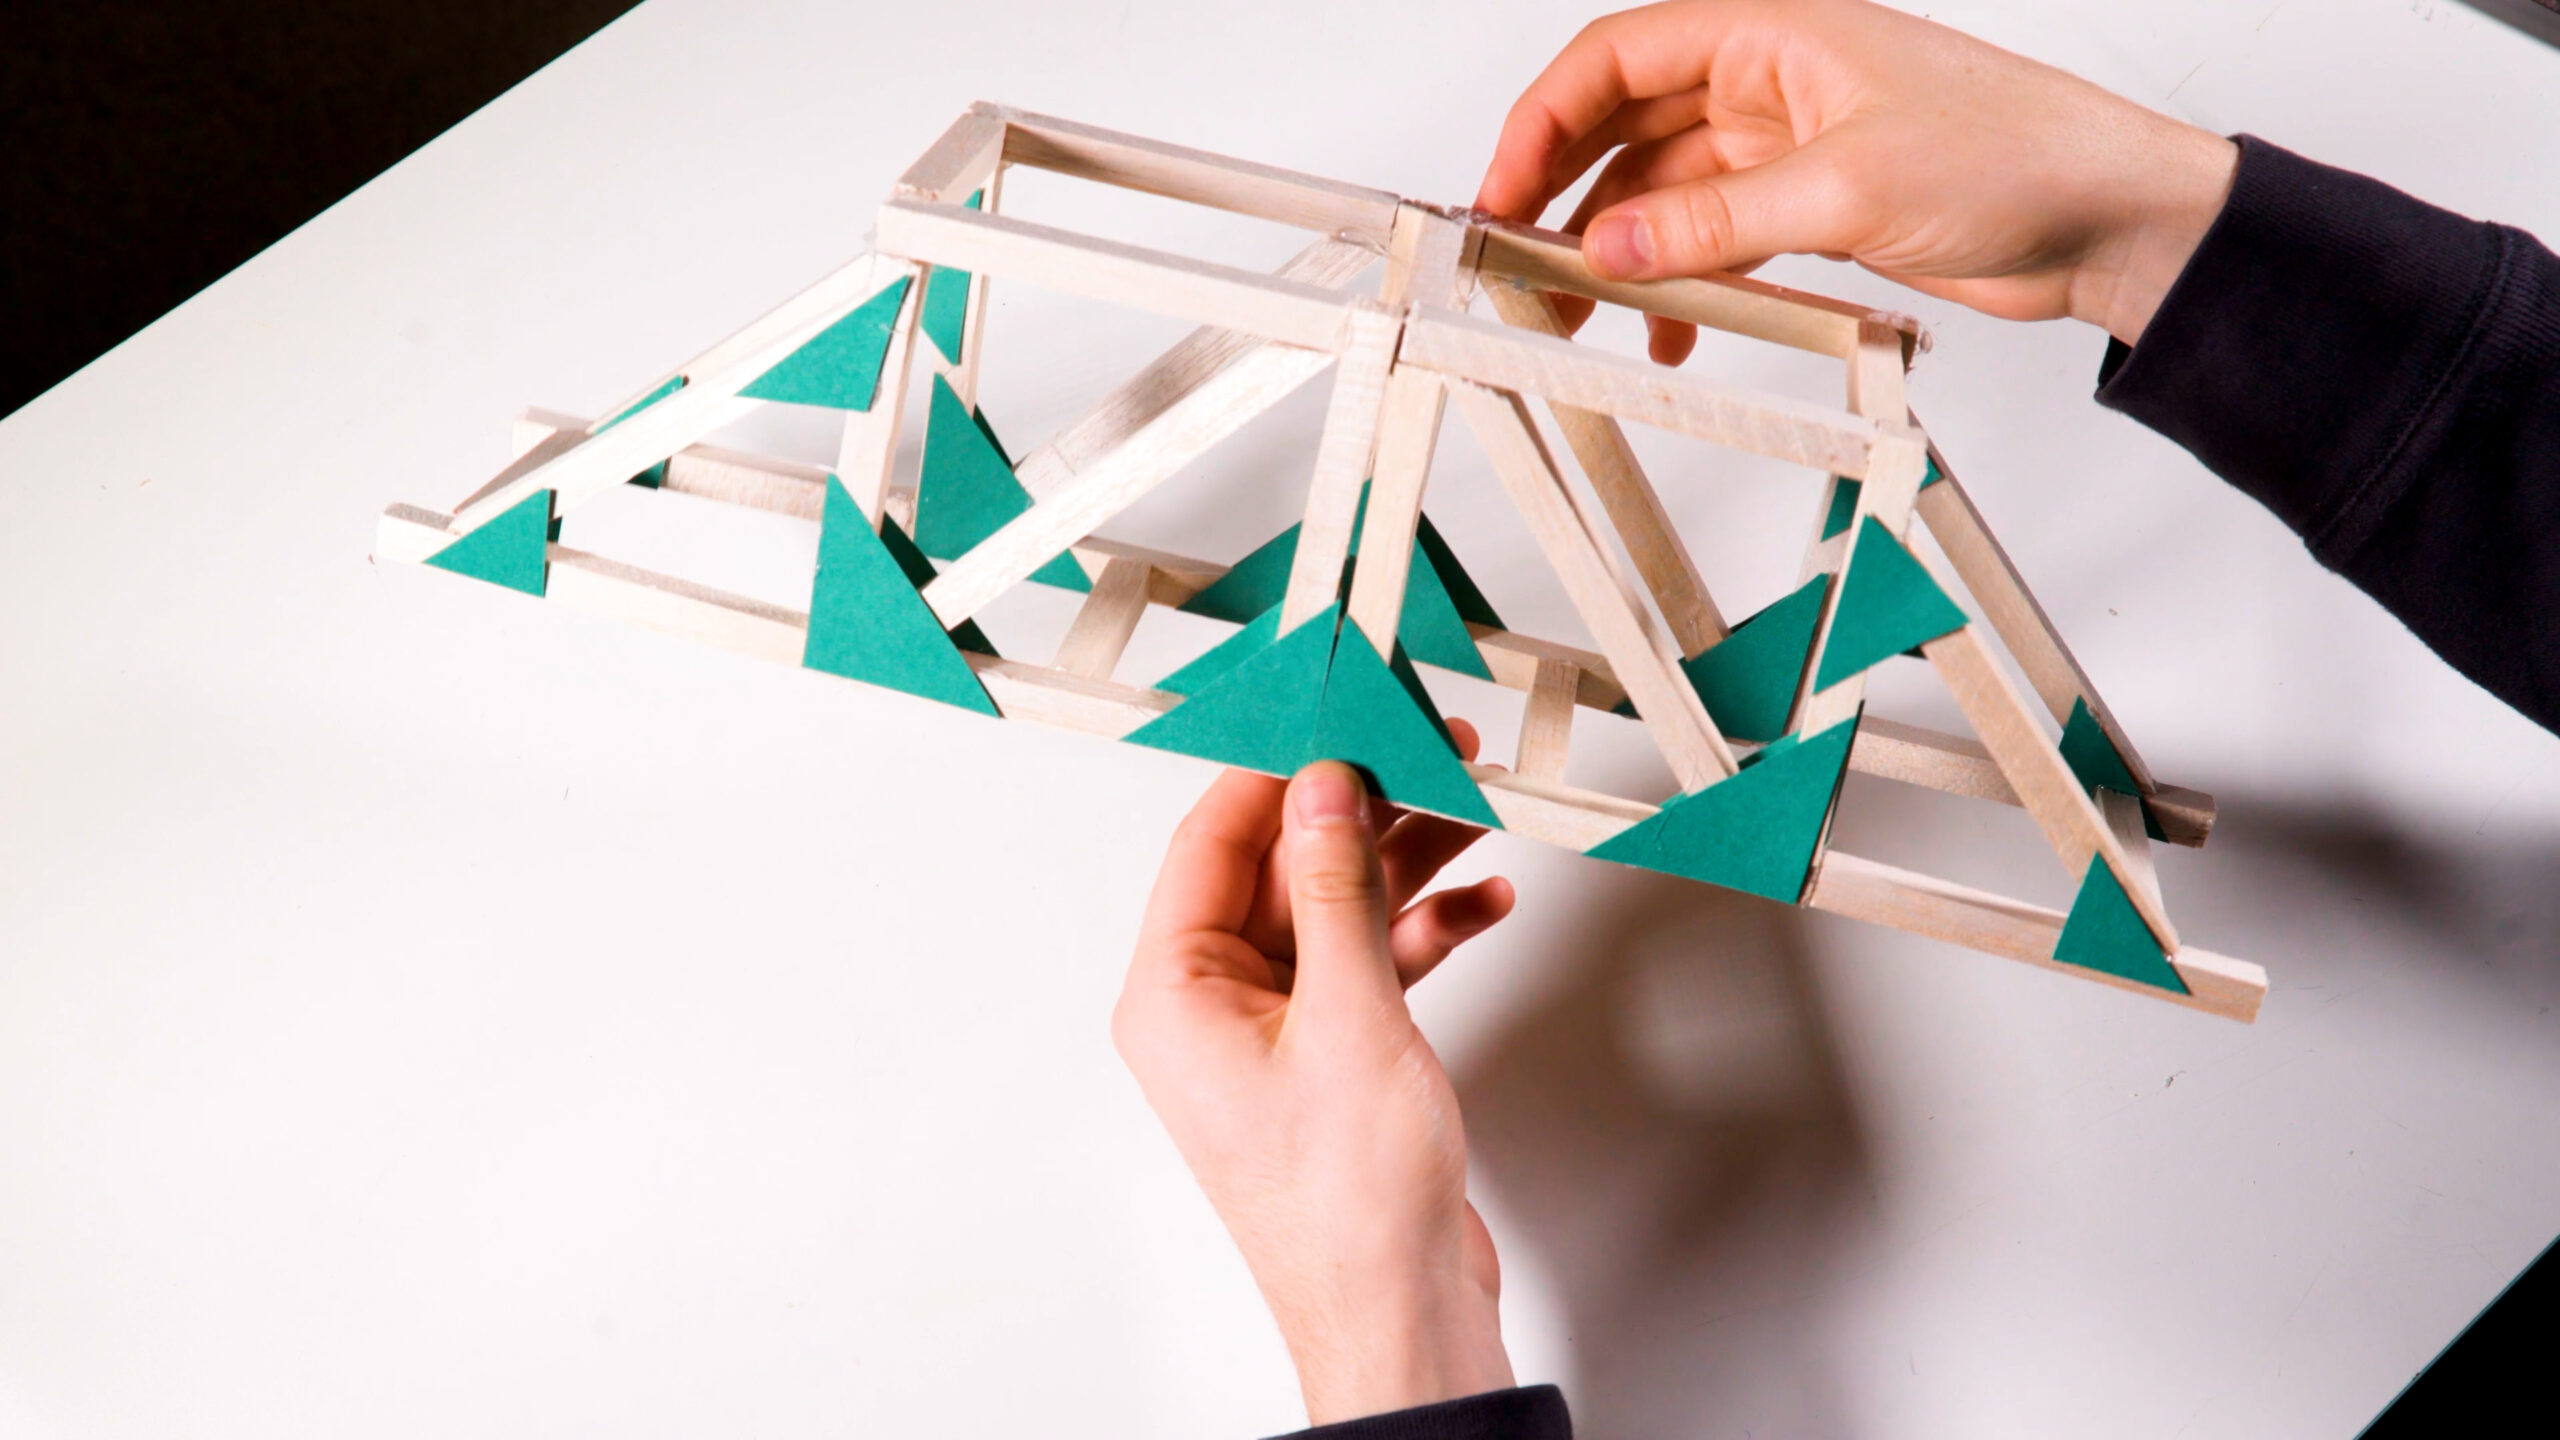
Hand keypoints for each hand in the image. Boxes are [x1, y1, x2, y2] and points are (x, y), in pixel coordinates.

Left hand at [1113, 729, 1518, 1424]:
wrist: (1401, 1312)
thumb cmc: (1348, 1206)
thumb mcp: (1350, 1015)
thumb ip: (1336, 890)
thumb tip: (1325, 791)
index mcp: (1175, 995)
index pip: (1211, 842)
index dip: (1275, 769)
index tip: (1334, 713)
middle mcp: (1212, 1009)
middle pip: (1279, 868)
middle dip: (1358, 809)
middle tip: (1426, 749)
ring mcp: (1273, 1034)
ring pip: (1333, 910)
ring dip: (1402, 862)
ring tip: (1470, 806)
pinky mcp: (1330, 1057)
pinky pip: (1368, 963)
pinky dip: (1422, 930)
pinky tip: (1482, 901)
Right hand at [1475, 0, 2238, 358]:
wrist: (2108, 218)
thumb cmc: (2015, 155)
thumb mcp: (1847, 189)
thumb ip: (1718, 219)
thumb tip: (1610, 244)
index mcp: (1772, 32)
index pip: (1617, 57)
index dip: (1543, 120)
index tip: (1501, 194)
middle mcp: (1769, 80)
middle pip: (1625, 127)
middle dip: (1565, 196)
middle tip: (1519, 268)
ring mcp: (1787, 146)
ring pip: (1664, 192)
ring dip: (1619, 254)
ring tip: (1582, 321)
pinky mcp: (1811, 208)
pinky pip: (1713, 240)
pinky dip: (1681, 283)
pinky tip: (1671, 332)